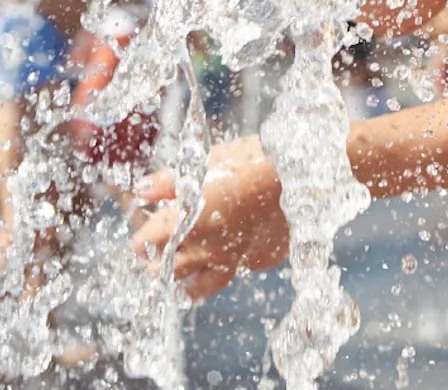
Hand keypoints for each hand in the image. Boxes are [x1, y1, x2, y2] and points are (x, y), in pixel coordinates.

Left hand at [131, 134, 287, 300]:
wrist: (306, 175)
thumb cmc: (254, 160)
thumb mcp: (208, 160)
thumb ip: (170, 181)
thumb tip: (142, 190)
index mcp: (186, 221)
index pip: (146, 241)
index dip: (142, 237)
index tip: (145, 230)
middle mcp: (205, 248)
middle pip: (164, 272)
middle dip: (156, 263)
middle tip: (158, 252)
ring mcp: (232, 260)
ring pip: (195, 287)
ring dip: (183, 279)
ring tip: (181, 271)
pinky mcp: (257, 261)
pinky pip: (232, 272)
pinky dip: (223, 266)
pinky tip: (226, 251)